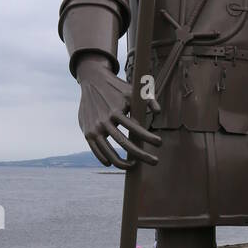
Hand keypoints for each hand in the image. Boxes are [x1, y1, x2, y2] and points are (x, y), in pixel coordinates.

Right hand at [75, 55, 160, 169]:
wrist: (92, 81)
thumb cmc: (117, 87)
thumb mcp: (133, 90)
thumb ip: (148, 100)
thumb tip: (158, 112)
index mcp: (116, 111)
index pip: (135, 129)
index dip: (149, 138)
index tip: (160, 143)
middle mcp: (104, 121)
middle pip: (124, 144)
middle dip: (142, 155)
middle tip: (155, 161)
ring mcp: (94, 128)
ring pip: (108, 152)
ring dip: (123, 163)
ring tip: (135, 165)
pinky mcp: (87, 132)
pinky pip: (96, 151)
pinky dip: (105, 159)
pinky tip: (115, 163)